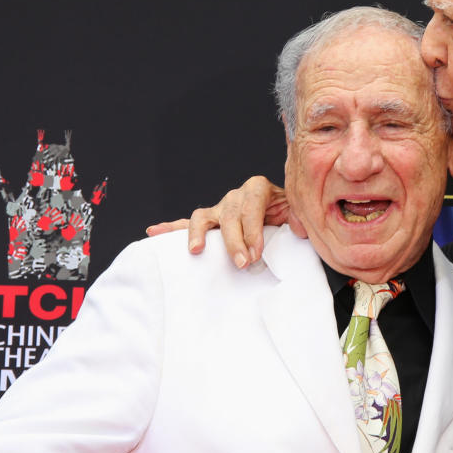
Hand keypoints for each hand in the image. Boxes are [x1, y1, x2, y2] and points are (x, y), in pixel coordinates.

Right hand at [145, 176, 293, 267]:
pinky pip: (186, 223)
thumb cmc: (288, 214)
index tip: (256, 253)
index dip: (252, 231)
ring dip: (198, 234)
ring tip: (196, 250)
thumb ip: (298, 217)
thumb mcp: (297, 212)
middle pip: (228, 215)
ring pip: (203, 217)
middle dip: (234, 241)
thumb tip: (298, 227)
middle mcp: (235, 196)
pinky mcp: (209, 221)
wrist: (283, 214)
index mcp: (257, 189)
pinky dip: (170, 227)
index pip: (251, 207)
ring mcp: (219, 208)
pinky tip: (153, 232)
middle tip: (242, 263)